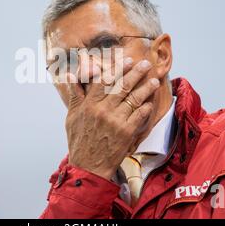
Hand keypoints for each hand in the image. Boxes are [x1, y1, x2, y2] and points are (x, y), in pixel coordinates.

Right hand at [65, 59, 159, 179]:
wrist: (88, 165)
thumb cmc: (79, 140)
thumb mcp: (72, 116)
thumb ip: (75, 94)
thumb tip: (71, 75)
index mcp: (89, 105)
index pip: (103, 80)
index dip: (116, 68)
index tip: (125, 60)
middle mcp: (103, 110)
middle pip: (121, 86)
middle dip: (135, 72)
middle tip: (145, 63)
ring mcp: (116, 121)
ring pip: (133, 99)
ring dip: (145, 88)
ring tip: (154, 79)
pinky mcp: (126, 132)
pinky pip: (139, 116)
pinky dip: (145, 107)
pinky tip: (150, 101)